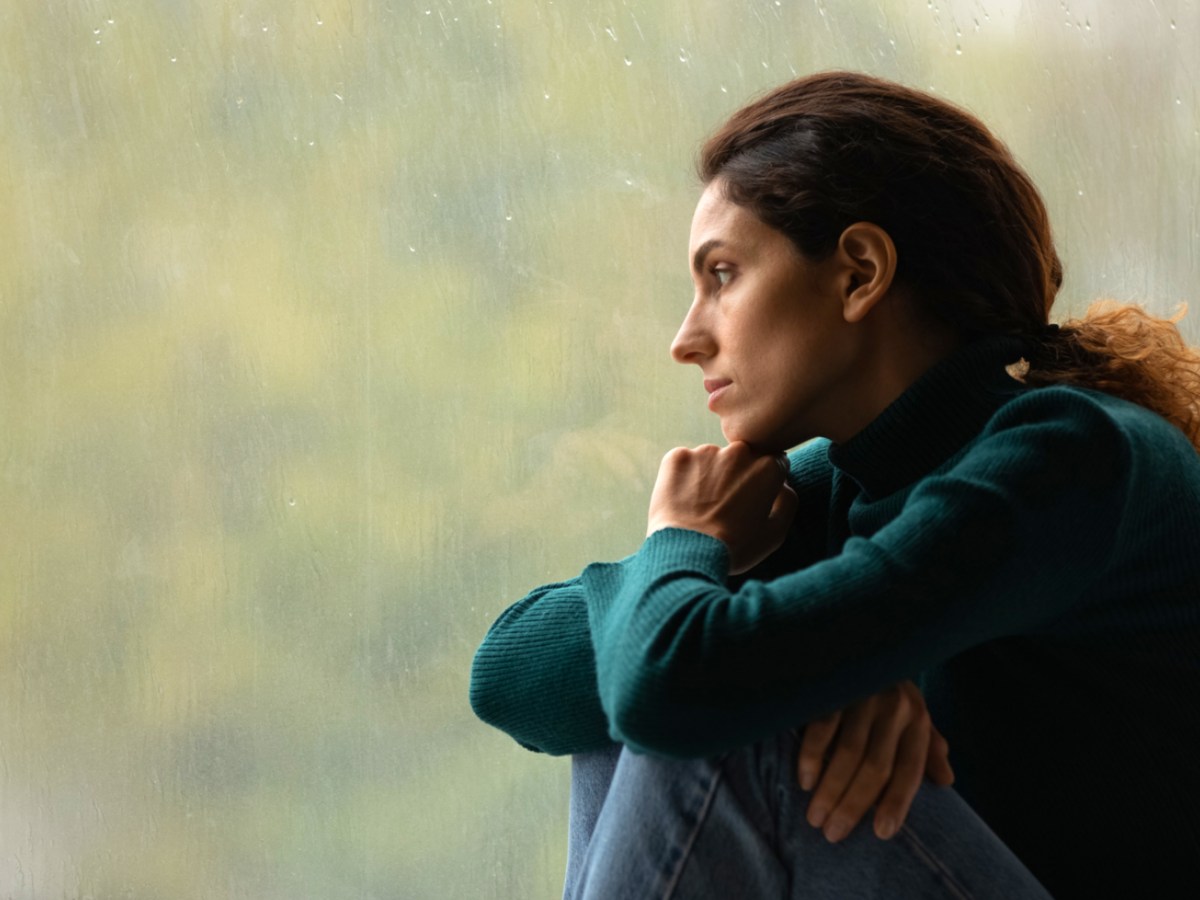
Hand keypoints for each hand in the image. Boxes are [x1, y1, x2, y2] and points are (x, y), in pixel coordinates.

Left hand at [646, 442, 797, 574]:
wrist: (687, 552)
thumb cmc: (735, 548)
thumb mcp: (775, 533)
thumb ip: (788, 501)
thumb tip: (782, 482)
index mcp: (767, 466)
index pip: (771, 462)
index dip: (762, 482)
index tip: (750, 500)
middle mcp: (738, 451)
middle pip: (741, 457)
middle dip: (736, 475)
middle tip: (724, 506)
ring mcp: (706, 451)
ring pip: (711, 459)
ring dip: (709, 475)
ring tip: (701, 507)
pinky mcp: (677, 457)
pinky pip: (684, 462)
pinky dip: (683, 477)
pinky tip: (683, 502)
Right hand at [797, 680, 953, 842]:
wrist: (863, 636)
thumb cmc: (889, 687)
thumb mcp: (915, 713)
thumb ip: (928, 747)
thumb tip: (947, 780)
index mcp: (917, 720)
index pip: (909, 771)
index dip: (896, 804)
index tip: (880, 834)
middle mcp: (894, 708)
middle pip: (875, 768)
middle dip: (853, 805)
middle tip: (833, 834)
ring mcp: (863, 696)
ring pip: (847, 754)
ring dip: (830, 791)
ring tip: (815, 818)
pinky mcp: (834, 686)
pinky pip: (822, 727)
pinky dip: (812, 757)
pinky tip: (805, 781)